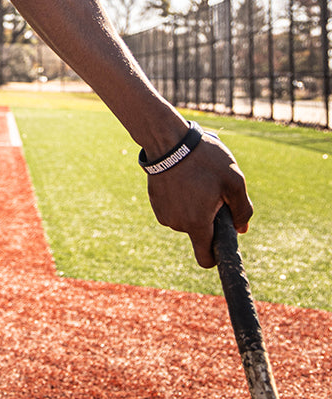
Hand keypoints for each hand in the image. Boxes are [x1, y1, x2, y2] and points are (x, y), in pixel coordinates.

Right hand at [146, 132, 252, 267]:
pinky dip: (180, 199)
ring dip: (193, 208)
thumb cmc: (204, 159)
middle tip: (212, 192)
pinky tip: (183, 179)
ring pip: (185, 219)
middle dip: (207, 219)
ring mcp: (163, 211)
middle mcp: (177, 223)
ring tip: (196, 181)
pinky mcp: (154, 200)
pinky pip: (173, 208)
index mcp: (197, 223)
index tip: (222, 238)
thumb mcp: (234, 181)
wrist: (168, 139)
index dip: (216, 255)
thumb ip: (243, 210)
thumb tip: (242, 229)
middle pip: (198, 233)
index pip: (205, 259)